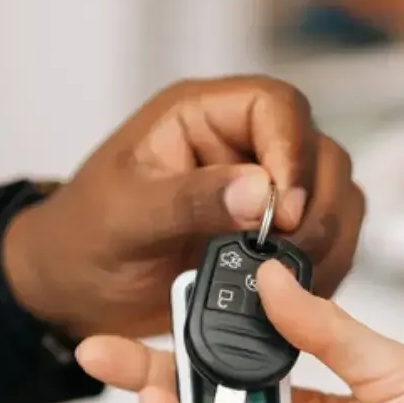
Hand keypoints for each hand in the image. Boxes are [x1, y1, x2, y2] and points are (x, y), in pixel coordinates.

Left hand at [1, 75, 363, 339]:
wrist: (71, 293)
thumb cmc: (81, 240)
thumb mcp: (125, 216)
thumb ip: (190, 199)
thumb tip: (258, 191)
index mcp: (201, 117)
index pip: (275, 106)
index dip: (291, 153)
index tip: (280, 210)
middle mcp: (240, 146)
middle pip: (318, 153)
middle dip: (313, 207)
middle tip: (284, 252)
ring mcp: (262, 192)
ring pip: (333, 197)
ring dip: (323, 240)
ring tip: (285, 279)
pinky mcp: (272, 238)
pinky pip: (324, 241)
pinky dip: (320, 268)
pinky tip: (290, 296)